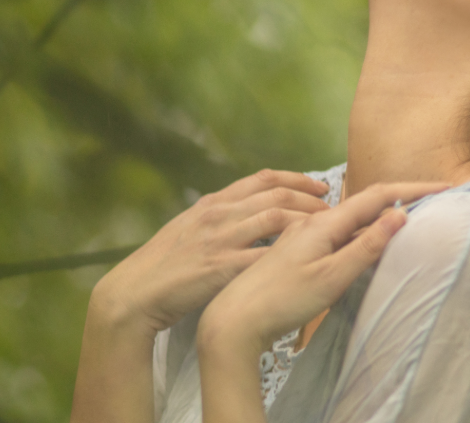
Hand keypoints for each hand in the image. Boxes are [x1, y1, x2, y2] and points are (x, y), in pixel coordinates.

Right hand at [89, 169, 331, 335]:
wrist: (134, 292)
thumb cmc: (162, 265)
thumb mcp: (189, 228)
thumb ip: (218, 217)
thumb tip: (246, 212)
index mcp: (213, 203)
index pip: (263, 179)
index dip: (297, 178)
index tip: (320, 185)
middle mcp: (219, 214)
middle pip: (277, 196)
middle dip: (311, 201)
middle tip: (334, 210)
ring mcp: (220, 240)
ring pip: (275, 220)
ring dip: (307, 223)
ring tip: (330, 231)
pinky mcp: (220, 268)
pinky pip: (263, 256)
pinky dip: (289, 254)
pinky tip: (308, 258)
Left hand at [196, 182, 448, 358]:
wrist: (234, 320)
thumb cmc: (283, 300)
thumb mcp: (332, 276)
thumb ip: (366, 246)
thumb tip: (400, 213)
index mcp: (325, 222)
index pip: (379, 196)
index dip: (415, 188)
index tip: (446, 186)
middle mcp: (314, 221)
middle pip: (366, 202)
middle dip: (402, 198)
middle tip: (435, 200)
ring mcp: (303, 235)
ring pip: (350, 217)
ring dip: (380, 214)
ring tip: (407, 217)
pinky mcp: (296, 251)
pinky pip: (336, 231)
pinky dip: (359, 229)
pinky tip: (361, 240)